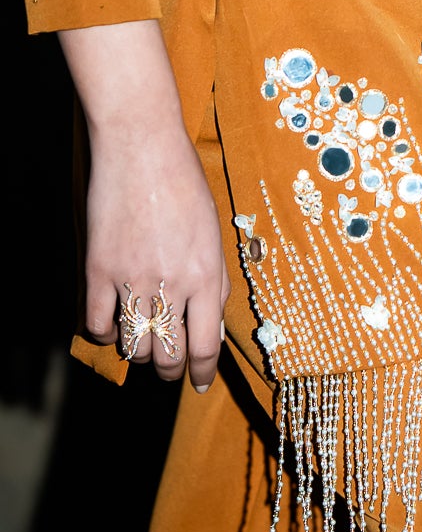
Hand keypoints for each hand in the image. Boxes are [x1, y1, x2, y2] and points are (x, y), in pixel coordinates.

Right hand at [61, 22, 229, 390]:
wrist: (143, 148)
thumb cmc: (186, 187)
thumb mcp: (214, 235)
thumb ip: (215, 281)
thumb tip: (210, 326)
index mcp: (207, 275)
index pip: (204, 346)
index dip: (200, 372)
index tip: (197, 382)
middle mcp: (171, 283)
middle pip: (166, 353)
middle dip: (168, 370)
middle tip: (168, 368)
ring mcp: (131, 278)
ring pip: (132, 344)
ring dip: (138, 353)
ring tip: (143, 345)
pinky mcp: (98, 270)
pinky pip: (96, 323)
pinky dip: (104, 333)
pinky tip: (113, 326)